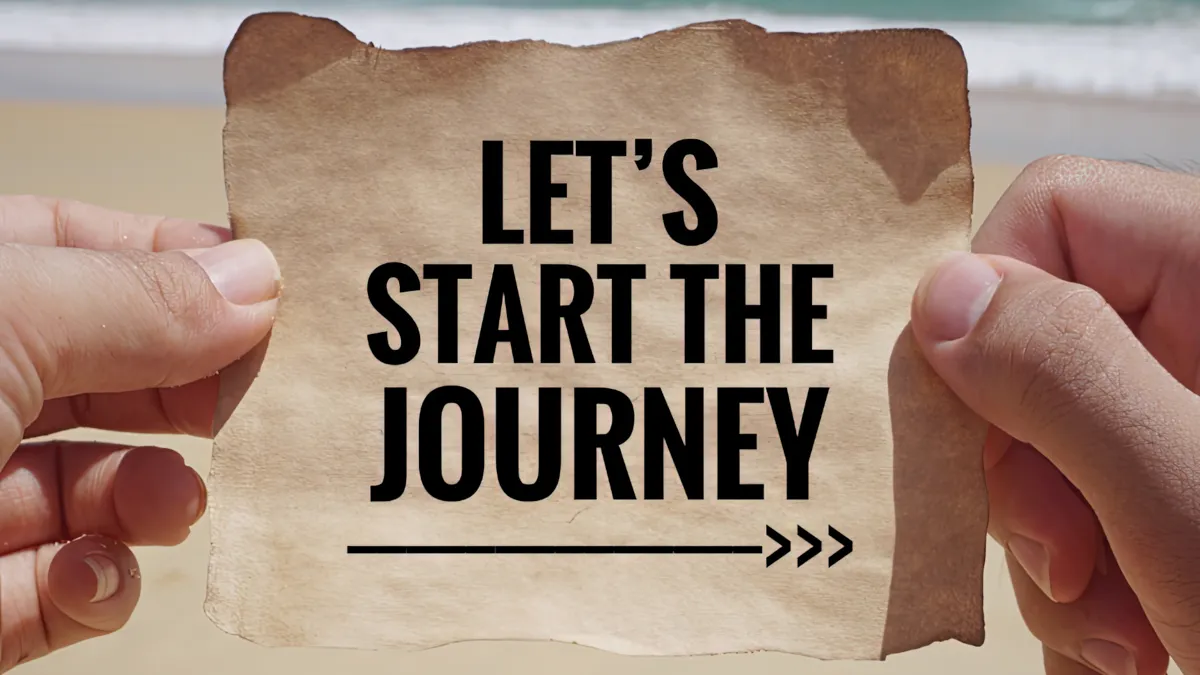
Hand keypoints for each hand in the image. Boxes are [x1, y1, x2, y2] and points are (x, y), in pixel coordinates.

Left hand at [0, 196, 278, 670]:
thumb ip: (135, 300)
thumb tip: (256, 282)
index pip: (80, 251)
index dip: (178, 266)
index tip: (267, 289)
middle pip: (105, 374)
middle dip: (184, 390)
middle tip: (254, 398)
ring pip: (94, 486)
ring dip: (149, 497)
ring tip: (170, 503)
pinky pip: (60, 586)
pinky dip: (94, 583)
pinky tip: (90, 571)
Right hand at [910, 156, 1199, 674]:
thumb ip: (1070, 381)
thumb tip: (943, 295)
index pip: (1058, 213)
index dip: (988, 314)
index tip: (976, 442)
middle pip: (1041, 337)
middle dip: (1025, 466)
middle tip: (1069, 567)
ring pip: (1051, 432)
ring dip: (1054, 548)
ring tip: (1122, 637)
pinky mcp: (1196, 486)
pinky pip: (1089, 496)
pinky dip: (1085, 581)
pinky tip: (1130, 643)